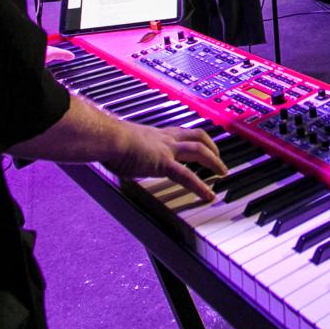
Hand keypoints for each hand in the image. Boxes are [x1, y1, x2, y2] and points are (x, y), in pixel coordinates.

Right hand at [101, 123, 225, 201]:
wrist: (107, 138)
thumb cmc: (107, 140)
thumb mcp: (121, 144)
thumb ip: (127, 151)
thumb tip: (117, 157)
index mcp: (155, 134)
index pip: (181, 132)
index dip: (194, 138)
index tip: (202, 143)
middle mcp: (164, 138)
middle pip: (197, 136)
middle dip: (212, 146)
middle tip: (219, 158)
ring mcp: (166, 149)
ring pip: (199, 150)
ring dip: (214, 161)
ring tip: (222, 172)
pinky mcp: (163, 163)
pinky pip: (187, 176)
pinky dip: (200, 186)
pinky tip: (209, 196)